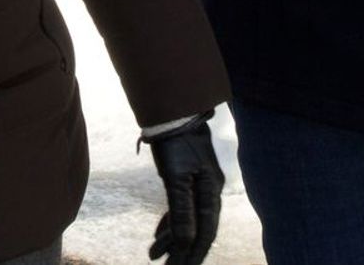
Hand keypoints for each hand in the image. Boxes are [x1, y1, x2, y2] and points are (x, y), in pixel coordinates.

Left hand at [145, 117, 222, 264]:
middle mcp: (209, 192)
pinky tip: (159, 234)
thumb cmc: (175, 143)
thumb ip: (181, 211)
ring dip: (172, 239)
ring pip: (189, 221)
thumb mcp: (176, 179)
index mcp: (210, 194)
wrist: (173, 112)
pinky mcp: (188, 178)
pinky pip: (182, 209)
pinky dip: (171, 223)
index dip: (192, 255)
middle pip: (198, 231)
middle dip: (182, 252)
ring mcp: (199, 185)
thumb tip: (186, 243)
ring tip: (153, 255)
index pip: (204, 234)